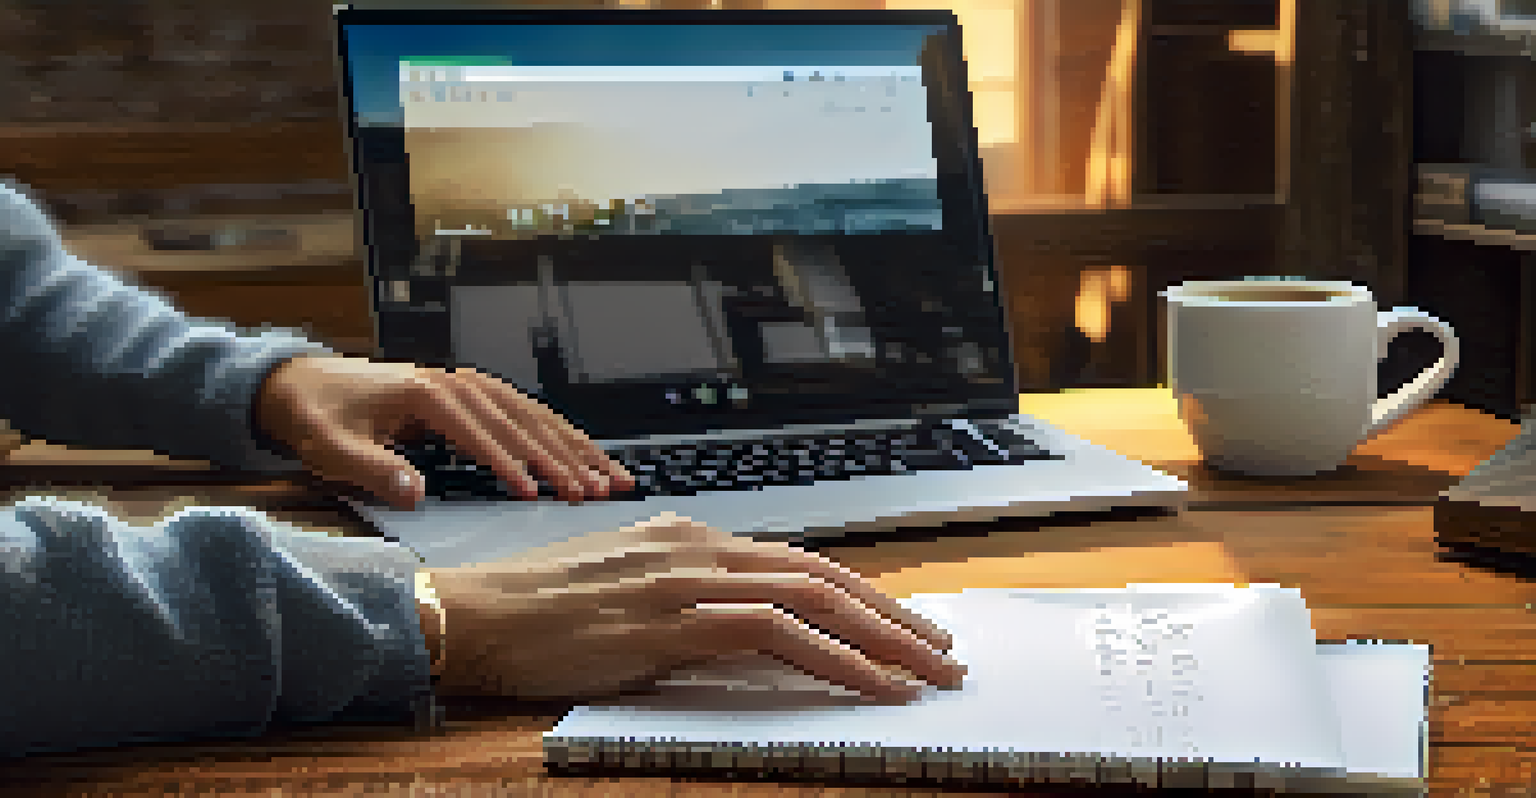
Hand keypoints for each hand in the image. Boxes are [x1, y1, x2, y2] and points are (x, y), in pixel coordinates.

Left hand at [255, 354, 632, 508]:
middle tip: (596, 491)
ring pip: (534, 416)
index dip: (510, 464)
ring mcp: (467, 385)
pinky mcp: (471, 394)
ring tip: (611, 477)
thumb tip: (414, 493)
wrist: (303, 384)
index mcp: (426, 394)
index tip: (536, 494)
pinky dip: (560, 435)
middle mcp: (455, 384)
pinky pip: (525, 413)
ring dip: (575, 447)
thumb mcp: (331, 448)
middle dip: (562, 458)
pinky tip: (585, 454)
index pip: (479, 432)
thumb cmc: (318, 418)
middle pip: (521, 422)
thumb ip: (372, 470)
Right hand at [426, 513, 964, 702]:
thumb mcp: (623, 593)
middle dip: (894, 616)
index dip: (861, 595)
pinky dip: (838, 659)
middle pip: (823, 575)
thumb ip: (684, 600)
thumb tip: (739, 629)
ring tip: (932, 673)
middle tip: (946, 651)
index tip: (903, 625)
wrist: (474, 614)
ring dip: (885, 639)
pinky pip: (779, 635)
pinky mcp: (675, 619)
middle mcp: (699, 547)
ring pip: (816, 599)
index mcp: (689, 538)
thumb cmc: (537, 613)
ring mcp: (689, 579)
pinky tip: (874, 685)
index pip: (798, 563)